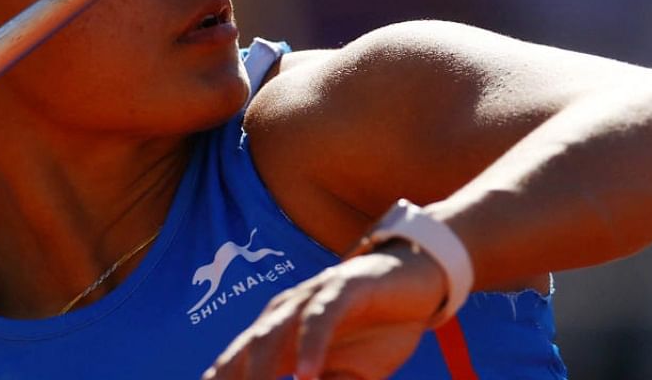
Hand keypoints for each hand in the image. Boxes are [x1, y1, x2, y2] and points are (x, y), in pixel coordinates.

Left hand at [201, 240, 447, 379]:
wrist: (417, 281)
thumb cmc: (377, 332)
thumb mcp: (349, 377)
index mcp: (275, 339)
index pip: (234, 368)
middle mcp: (282, 315)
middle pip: (242, 356)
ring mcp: (308, 297)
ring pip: (270, 336)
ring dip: (259, 373)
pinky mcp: (341, 286)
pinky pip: (319, 316)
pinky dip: (309, 346)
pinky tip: (307, 375)